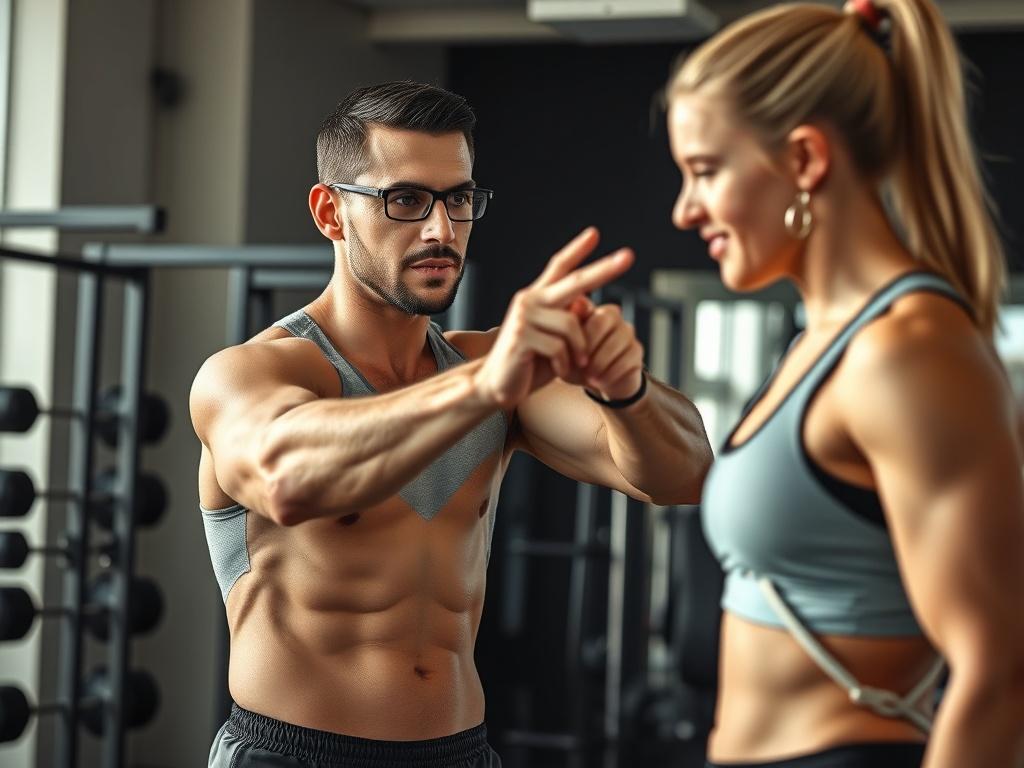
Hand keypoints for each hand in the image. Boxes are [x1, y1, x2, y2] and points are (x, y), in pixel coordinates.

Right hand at [475, 228, 633, 407]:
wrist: (498, 386)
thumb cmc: (531, 363)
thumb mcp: (557, 341)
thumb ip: (570, 321)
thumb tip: (585, 304)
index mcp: (539, 297)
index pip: (559, 267)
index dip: (577, 250)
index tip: (594, 233)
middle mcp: (530, 300)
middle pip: (575, 281)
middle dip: (605, 269)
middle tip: (630, 256)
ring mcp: (524, 317)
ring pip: (572, 325)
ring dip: (580, 351)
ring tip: (575, 365)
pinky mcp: (521, 336)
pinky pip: (560, 347)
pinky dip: (566, 364)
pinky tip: (559, 371)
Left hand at [571, 299, 644, 400]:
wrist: (596, 382)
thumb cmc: (576, 363)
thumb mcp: (564, 351)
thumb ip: (566, 330)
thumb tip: (574, 306)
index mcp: (592, 311)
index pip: (588, 311)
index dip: (580, 334)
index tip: (569, 353)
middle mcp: (614, 317)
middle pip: (605, 321)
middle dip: (591, 345)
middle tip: (580, 364)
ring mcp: (628, 333)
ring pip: (618, 340)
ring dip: (601, 362)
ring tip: (589, 376)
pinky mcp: (637, 352)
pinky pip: (628, 358)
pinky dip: (611, 373)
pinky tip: (599, 382)